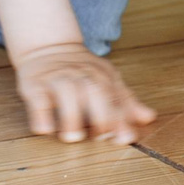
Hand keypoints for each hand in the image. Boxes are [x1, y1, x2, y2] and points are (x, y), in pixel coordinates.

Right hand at [12, 42, 155, 143]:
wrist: (48, 47)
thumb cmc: (80, 71)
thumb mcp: (106, 80)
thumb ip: (125, 101)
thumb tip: (149, 117)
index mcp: (101, 75)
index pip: (114, 95)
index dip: (120, 117)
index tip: (125, 138)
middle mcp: (80, 75)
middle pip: (94, 91)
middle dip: (100, 115)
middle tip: (101, 138)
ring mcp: (57, 78)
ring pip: (66, 93)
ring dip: (70, 116)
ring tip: (73, 137)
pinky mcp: (34, 84)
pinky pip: (38, 98)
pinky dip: (41, 114)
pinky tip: (45, 130)